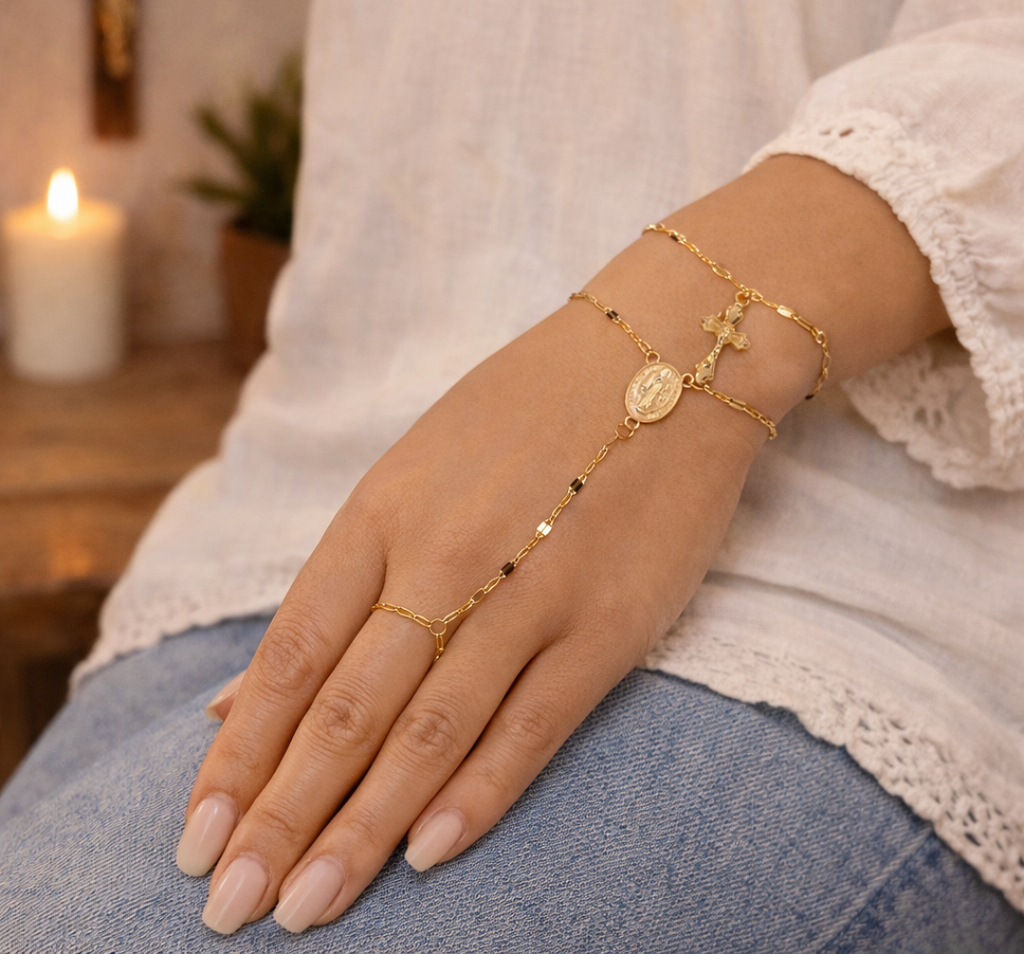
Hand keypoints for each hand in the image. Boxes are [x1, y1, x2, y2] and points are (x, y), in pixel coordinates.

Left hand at [174, 157, 947, 934]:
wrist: (670, 353)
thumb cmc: (528, 412)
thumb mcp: (412, 473)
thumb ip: (336, 587)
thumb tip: (239, 689)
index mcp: (384, 513)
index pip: (292, 654)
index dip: (240, 752)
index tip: (197, 831)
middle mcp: (445, 555)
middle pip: (347, 709)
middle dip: (282, 815)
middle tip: (230, 907)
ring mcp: (531, 591)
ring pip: (430, 732)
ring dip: (361, 829)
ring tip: (306, 910)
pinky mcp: (610, 622)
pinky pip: (532, 725)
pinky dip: (478, 795)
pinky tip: (428, 857)